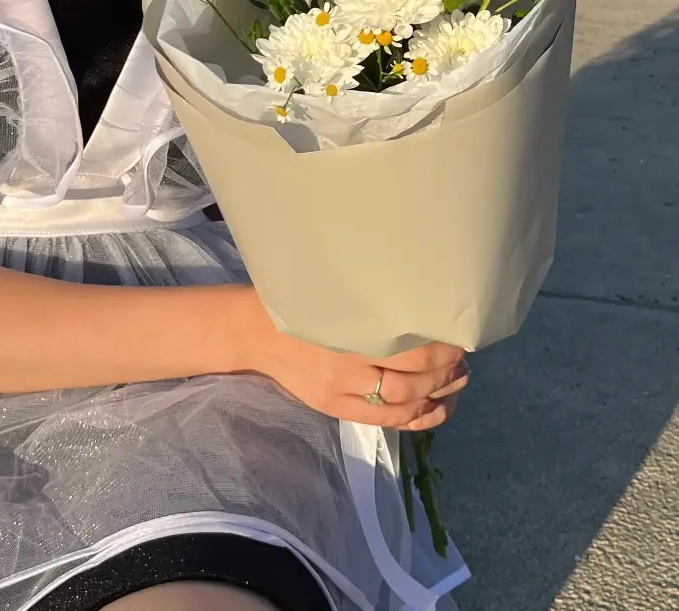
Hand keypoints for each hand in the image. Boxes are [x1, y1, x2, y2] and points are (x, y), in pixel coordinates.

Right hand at [238, 289, 469, 428]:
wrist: (256, 333)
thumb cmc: (299, 303)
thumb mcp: (333, 296)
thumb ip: (369, 307)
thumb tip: (421, 307)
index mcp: (347, 330)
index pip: (406, 347)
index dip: (438, 348)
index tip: (456, 335)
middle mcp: (345, 365)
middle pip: (409, 378)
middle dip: (443, 371)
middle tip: (462, 357)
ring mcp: (340, 391)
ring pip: (401, 403)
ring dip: (436, 394)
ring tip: (456, 380)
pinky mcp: (335, 408)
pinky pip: (384, 420)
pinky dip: (417, 418)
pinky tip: (436, 408)